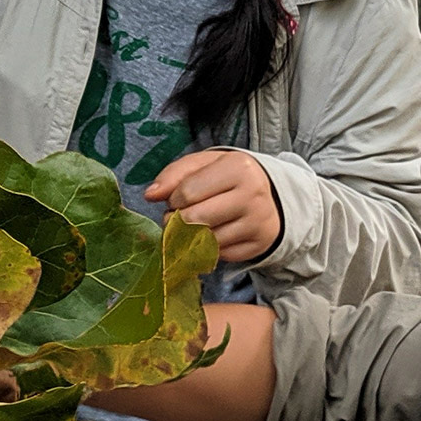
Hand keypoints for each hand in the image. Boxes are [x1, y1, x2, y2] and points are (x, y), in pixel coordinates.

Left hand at [145, 149, 279, 263]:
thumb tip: (150, 195)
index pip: (187, 192)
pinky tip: (212, 235)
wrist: (269, 196)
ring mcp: (258, 222)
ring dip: (190, 236)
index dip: (173, 199)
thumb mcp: (202, 165)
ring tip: (194, 224)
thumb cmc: (226, 178)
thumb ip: (173, 175)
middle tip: (178, 216)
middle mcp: (253, 194)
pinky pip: (219, 255)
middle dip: (177, 220)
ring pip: (206, 239)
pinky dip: (208, 247)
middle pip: (195, 219)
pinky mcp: (259, 245)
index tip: (176, 199)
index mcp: (238, 167)